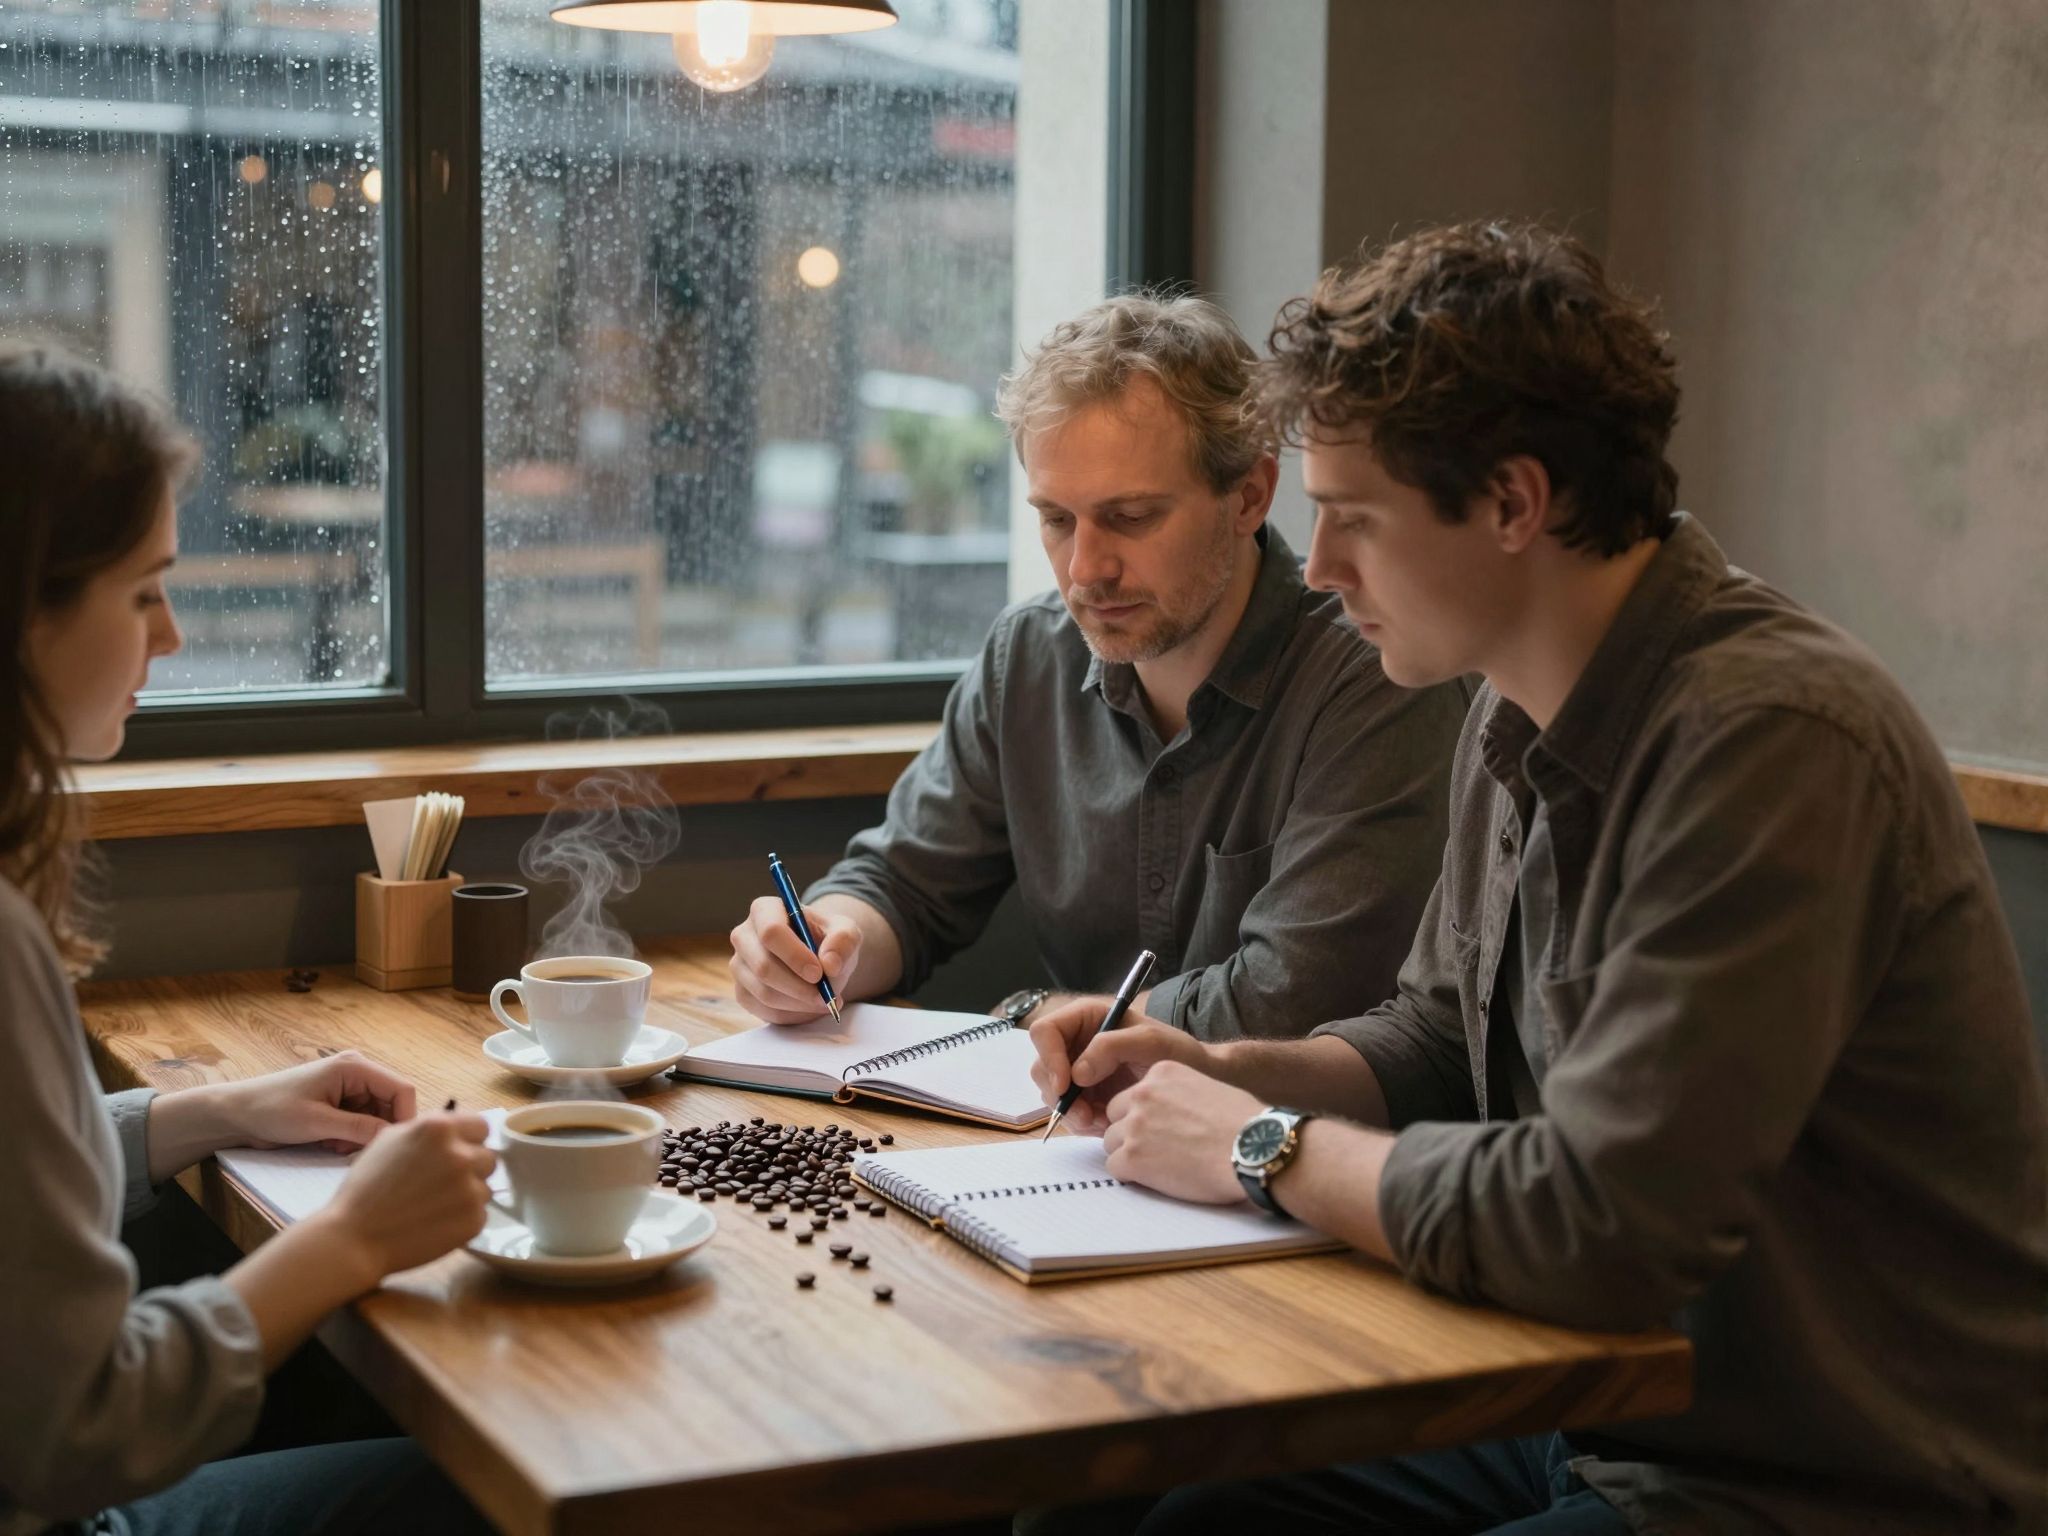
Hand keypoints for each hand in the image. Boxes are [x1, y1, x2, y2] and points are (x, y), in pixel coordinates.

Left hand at [221, 1051, 416, 1154]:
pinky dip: (351, 1136)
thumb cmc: (272, 1110)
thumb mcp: (318, 1122)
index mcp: (355, 1067)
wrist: (236, 1114)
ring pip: (376, 1115)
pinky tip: (329, 1142)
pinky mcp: (339, 1101)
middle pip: (391, 1104)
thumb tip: (394, 1137)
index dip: (404, 1118)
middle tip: (353, 1150)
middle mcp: (356, 1072)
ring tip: (335, 1146)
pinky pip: (361, 1120)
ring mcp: (348, 1087)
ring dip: (362, 1135)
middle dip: (378, 1130)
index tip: (394, 1147)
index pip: (402, 1090)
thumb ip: (360, 1128)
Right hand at [314, 1110, 495, 1284]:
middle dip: (470, 1167)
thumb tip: (457, 1126)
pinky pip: (480, 1213)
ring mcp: (470, 1189)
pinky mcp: (474, 1220)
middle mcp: (460, 1155)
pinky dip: (463, 1218)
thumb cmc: (366, 1187)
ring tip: (435, 1205)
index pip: (481, 1126)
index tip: (457, 1152)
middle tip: (442, 1183)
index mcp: (440, 1129)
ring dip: (467, 1194)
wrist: (355, 1238)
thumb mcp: (390, 1140)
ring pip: (485, 1186)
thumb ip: (428, 1128)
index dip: (469, 1139)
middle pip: (487, 1157)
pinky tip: (436, 1222)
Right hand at [730, 896, 862, 1023]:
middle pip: (764, 967)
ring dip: (799, 1003)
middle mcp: (744, 935)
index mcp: (765, 910)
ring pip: (764, 993)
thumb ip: (843, 941)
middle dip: (799, 987)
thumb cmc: (828, 941)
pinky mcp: (742, 992)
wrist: (820, 960)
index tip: (819, 973)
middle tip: (826, 996)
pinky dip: (791, 1015)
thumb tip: (829, 964)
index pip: (771, 932)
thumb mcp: (846, 933)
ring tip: (825, 1001)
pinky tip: (810, 1007)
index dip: (794, 956)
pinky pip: (763, 1010)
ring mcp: (739, 965)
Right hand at [1027, 995, 1211, 1134]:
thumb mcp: (1152, 1042)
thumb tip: (1077, 1072)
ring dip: (1071, 1112)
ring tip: (1103, 1120)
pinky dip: (1082, 1123)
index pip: (1045, 1032)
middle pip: (1042, 1066)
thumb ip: (1112, 1047)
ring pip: (1051, 1094)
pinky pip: (1068, 1113)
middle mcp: (1076, 1043)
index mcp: (1086, 1019)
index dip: (1049, 1058)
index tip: (1065, 1085)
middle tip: (1085, 1115)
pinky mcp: (1086, 1097)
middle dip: (1059, 1094)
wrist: (1198, 1082)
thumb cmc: (1179, 1054)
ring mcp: (1079, 1072)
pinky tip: (1106, 1123)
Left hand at [1102, 1060, 1260, 1204]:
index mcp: (1161, 1073)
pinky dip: (1133, 1176)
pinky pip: (1115, 1167)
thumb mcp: (1207, 1088)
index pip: (1133, 1095)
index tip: (1164, 1129)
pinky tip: (1160, 1178)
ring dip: (1131, 1155)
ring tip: (1163, 1165)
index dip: (1146, 1116)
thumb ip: (1178, 1095)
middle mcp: (1142, 1093)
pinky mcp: (1133, 1156)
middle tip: (1159, 1150)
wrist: (1254, 1149)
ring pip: (1111, 1142)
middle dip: (1132, 1134)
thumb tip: (1168, 1115)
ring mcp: (1135, 1125)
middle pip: (1116, 1116)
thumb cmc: (1244, 1124)